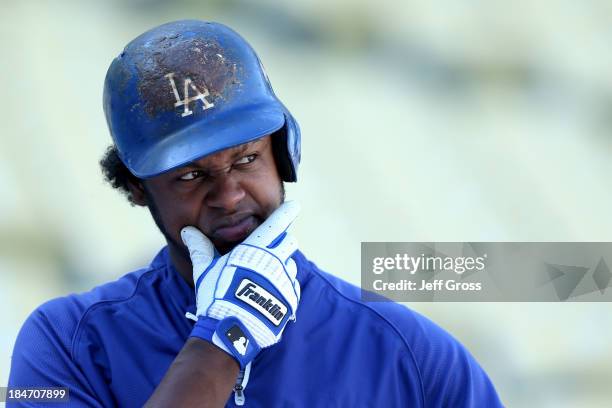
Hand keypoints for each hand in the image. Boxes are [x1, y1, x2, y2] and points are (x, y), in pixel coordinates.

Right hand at [181, 201, 300, 367]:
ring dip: (281, 268)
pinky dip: (284, 288)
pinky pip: (292, 287)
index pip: (276, 223)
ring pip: (291, 265)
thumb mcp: (206, 270)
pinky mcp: (292, 299)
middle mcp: (275, 261)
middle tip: (269, 252)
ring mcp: (285, 280)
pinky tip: (269, 296)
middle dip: (282, 243)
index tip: (295, 205)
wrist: (231, 331)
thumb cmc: (216, 296)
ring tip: (264, 280)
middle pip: (289, 242)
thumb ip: (200, 248)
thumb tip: (187, 230)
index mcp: (256, 250)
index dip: (286, 212)